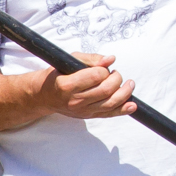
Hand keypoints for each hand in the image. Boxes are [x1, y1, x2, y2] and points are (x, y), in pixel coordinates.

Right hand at [0, 53, 135, 135]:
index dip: (104, 69)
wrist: (42, 96)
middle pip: (106, 90)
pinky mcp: (88, 116)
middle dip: (117, 78)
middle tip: (116, 73)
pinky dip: (123, 110)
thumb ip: (90, 59)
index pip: (96, 76)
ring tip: (129, 84)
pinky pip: (109, 114)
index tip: (103, 66)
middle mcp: (75, 101)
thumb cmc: (56, 75)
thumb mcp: (68, 60)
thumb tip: (110, 59)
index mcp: (68, 86)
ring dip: (125, 92)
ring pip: (112, 103)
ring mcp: (83, 111)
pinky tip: (132, 104)